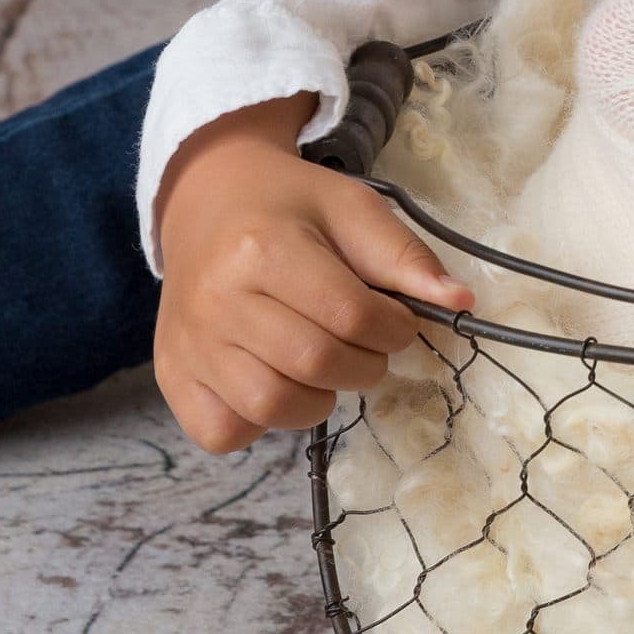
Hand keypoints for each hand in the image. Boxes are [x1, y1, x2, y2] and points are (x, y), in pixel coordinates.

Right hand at [152, 94, 474, 453]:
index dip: (394, 328)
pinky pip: (221, 431)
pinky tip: (278, 383)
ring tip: (327, 365)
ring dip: (320, 399)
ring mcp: (189, 344)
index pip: (351, 316)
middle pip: (314, 364)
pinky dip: (260, 424)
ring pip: (269, 406)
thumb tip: (461, 302)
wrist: (207, 201)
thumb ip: (404, 255)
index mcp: (263, 249)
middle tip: (369, 347)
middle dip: (366, 364)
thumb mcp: (352, 208)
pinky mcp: (172, 376)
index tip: (398, 321)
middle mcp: (216, 301)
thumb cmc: (288, 206)